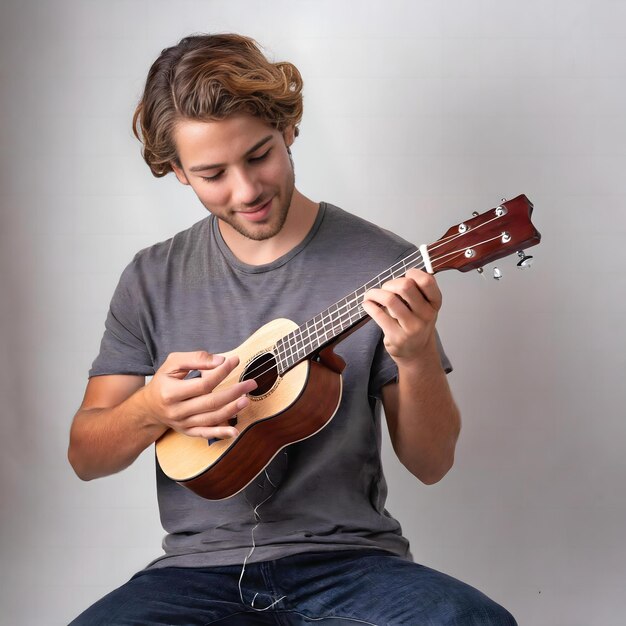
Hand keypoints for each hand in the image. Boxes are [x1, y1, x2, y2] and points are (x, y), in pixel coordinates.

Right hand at [142, 351, 256, 438]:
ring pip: (211, 418)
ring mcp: (183, 423)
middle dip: (234, 392)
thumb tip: (220, 361)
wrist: (149, 407)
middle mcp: (177, 411)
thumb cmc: (163, 382)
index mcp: (171, 392)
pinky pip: (206, 433)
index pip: (203, 384)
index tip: (235, 361)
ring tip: (247, 399)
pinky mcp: (188, 431)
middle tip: (251, 383)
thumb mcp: (172, 364)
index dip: (221, 372)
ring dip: (232, 410)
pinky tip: (235, 432)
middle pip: (211, 402)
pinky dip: (221, 434)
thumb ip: (195, 359)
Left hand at [361, 269, 441, 364]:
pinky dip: (369, 305)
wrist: (416, 352)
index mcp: (434, 302)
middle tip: (385, 288)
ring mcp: (412, 328)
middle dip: (390, 283)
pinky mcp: (397, 337)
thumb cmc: (416, 323)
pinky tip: (367, 304)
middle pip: (405, 286)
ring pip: (390, 299)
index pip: (427, 280)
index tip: (405, 276)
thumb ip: (417, 290)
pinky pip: (378, 314)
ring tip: (371, 295)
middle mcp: (427, 315)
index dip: (412, 273)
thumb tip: (396, 276)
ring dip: (375, 293)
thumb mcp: (425, 306)